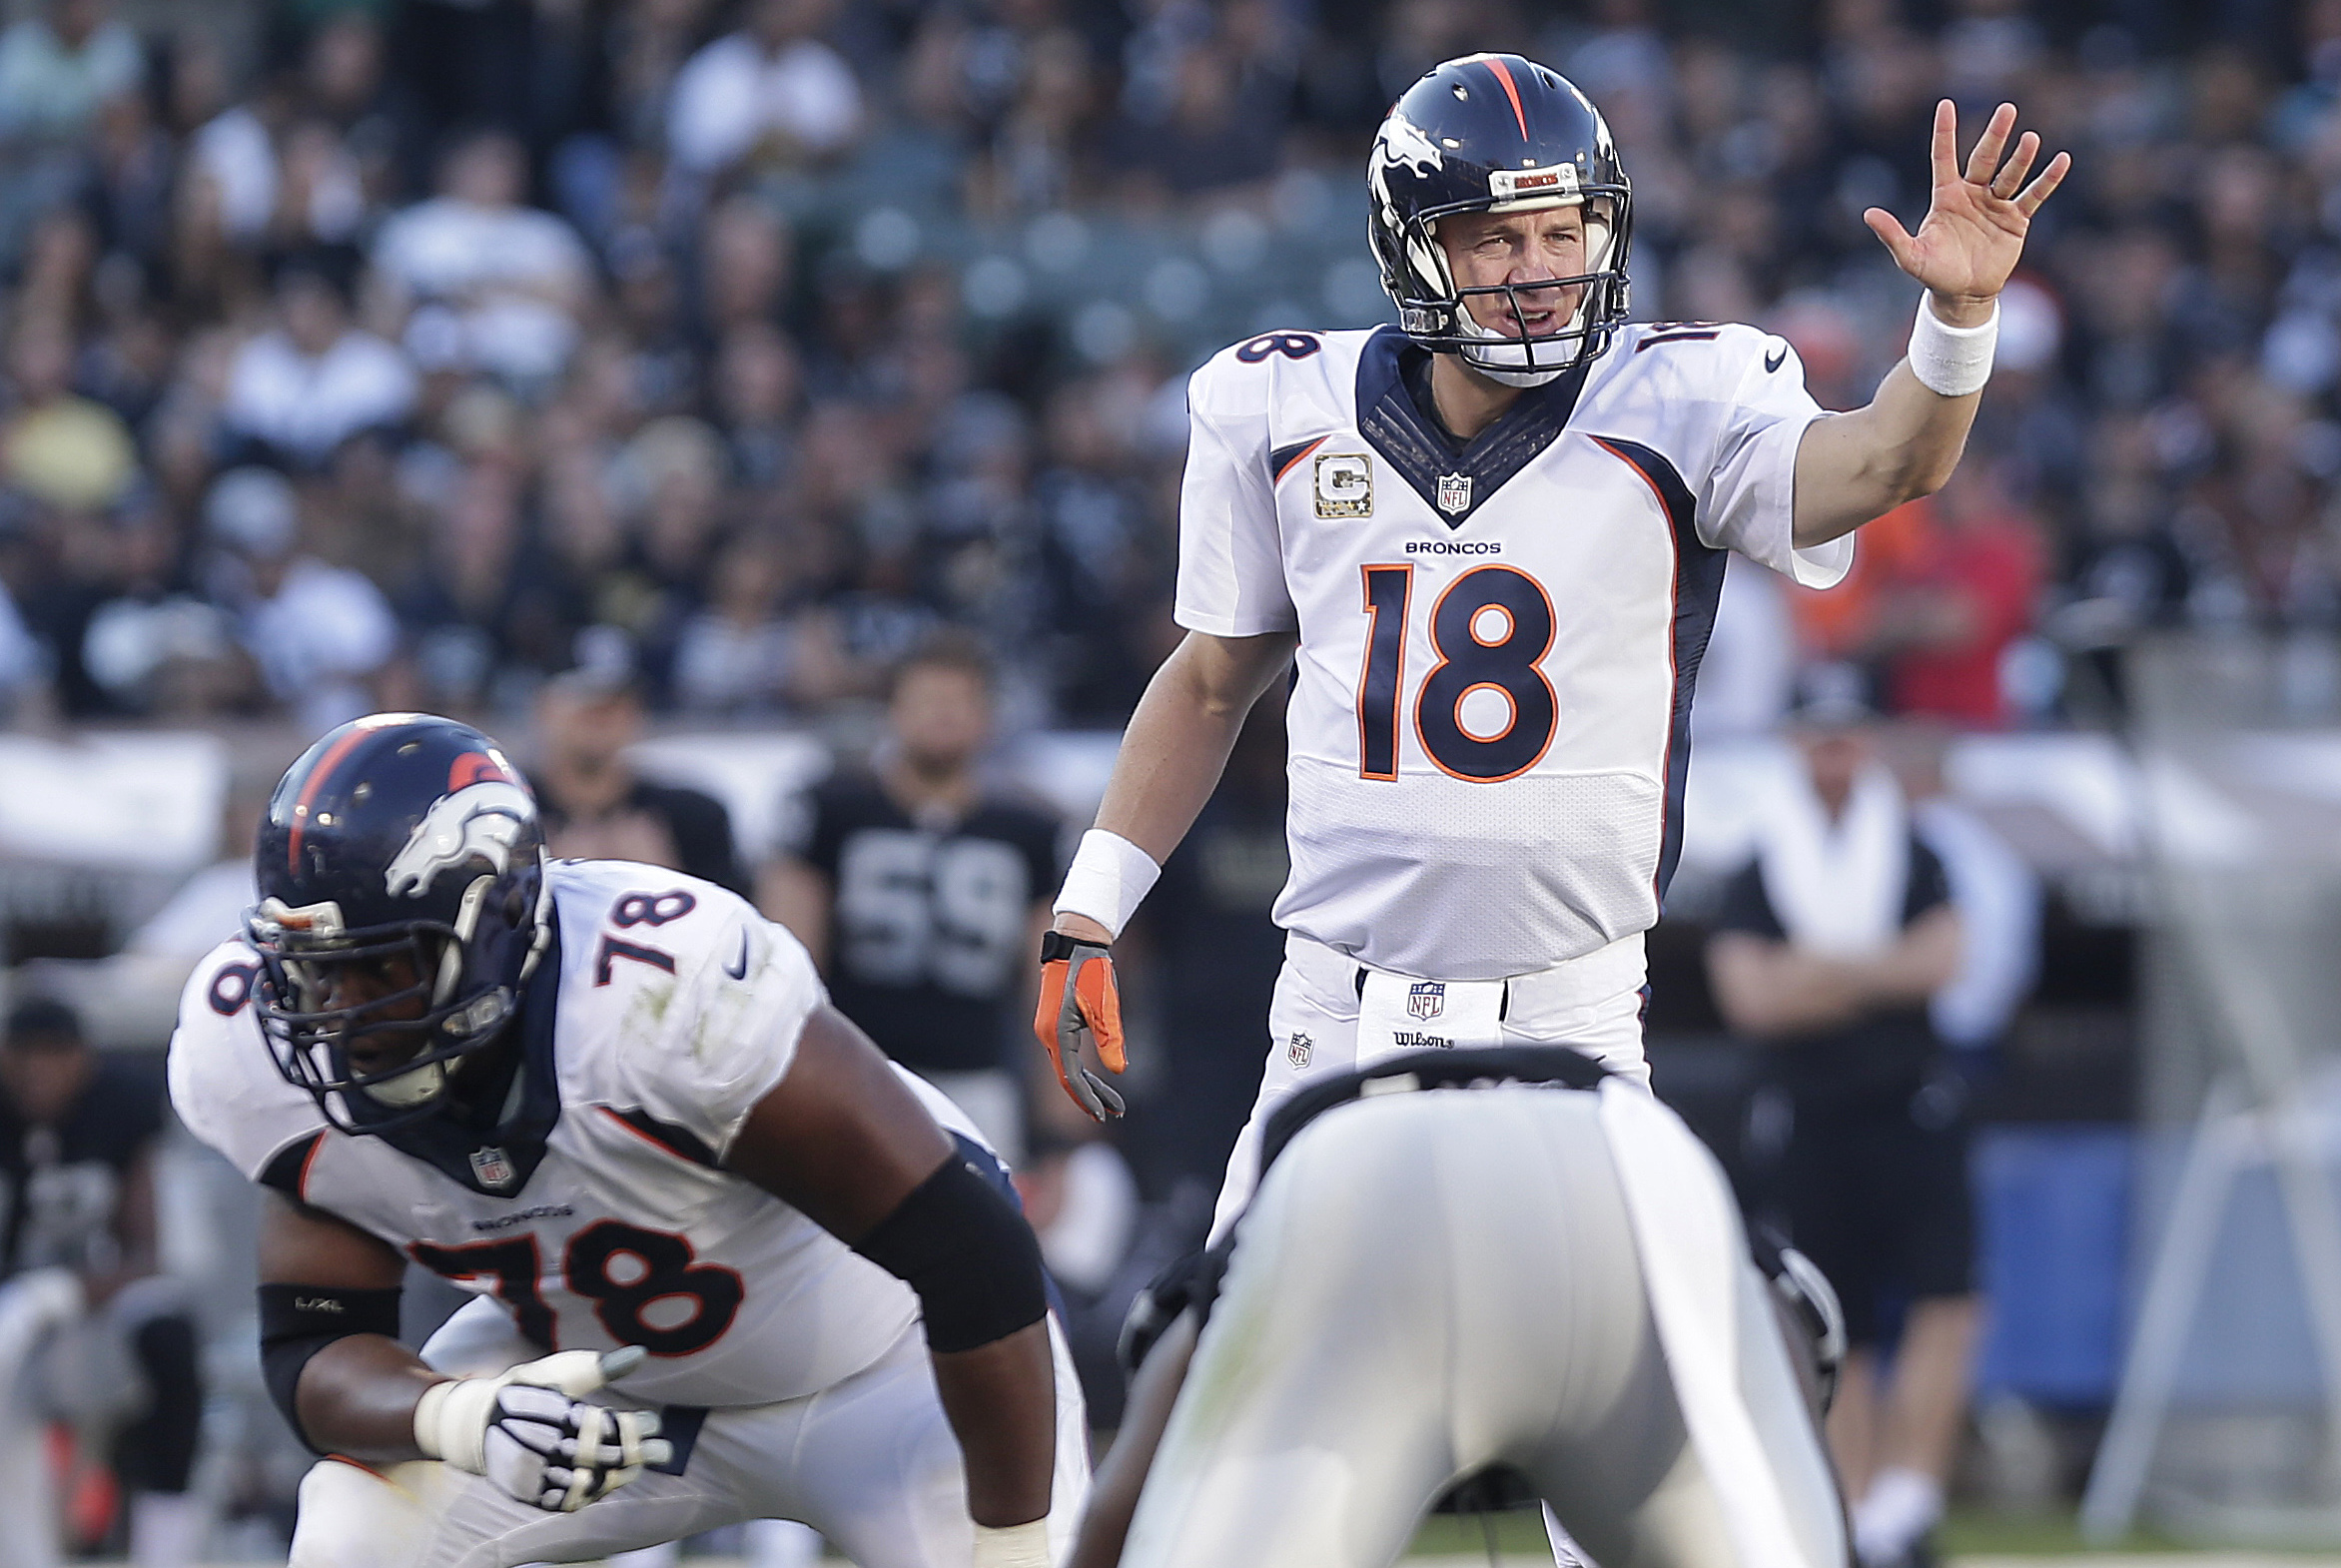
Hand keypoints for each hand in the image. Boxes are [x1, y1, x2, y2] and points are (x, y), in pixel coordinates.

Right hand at [413, 1346, 670, 1512]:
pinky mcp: (532, 1492)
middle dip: (638, 1453)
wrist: (480, 1422)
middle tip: (664, 1449)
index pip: (607, 1427)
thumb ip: (602, 1367)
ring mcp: (539, 1474)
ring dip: (621, 1476)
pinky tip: (612, 1482)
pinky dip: (594, 1494)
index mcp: (558, 1414)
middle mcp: (548, 1447)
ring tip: (639, 1466)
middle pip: (603, 1457)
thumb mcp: (564, 1371)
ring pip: (590, 1483)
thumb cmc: (532, 1390)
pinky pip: (569, 1501)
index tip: (655, 1421)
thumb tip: (641, 1353)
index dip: (636, 1427)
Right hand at [1034, 929, 1125, 1120]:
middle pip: (1068, 1077)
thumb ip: (1110, 1039)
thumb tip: (1118, 1071)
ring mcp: (1047, 1031)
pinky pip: (1066, 1055)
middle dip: (1092, 1096)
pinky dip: (1082, 1070)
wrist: (1076, 944)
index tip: (1105, 1114)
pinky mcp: (1052, 1025)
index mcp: (1055, 1033)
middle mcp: (1045, 1035)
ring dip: (1089, 1086)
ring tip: (1113, 1102)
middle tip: (1117, 1112)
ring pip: (1067, 1067)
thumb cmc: (1092, 971)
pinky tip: (1099, 1079)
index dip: (1088, 1099)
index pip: (1070, 1077)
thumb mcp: (1106, 1006)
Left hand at [1865, 100, 2070, 324]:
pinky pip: (2034, 195)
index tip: (1946, 105)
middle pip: (1984, 158)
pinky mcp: (2015, 219)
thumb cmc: (1934, 273)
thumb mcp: (1910, 255)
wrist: (1963, 294)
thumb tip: (1868, 213)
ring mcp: (1995, 204)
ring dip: (2021, 157)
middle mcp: (1972, 194)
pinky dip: (2048, 180)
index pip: (1944, 157)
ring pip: (2010, 174)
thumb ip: (1891, 234)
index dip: (1945, 133)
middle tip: (2007, 109)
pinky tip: (2061, 160)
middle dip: (1995, 136)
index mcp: (1946, 196)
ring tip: (2030, 139)